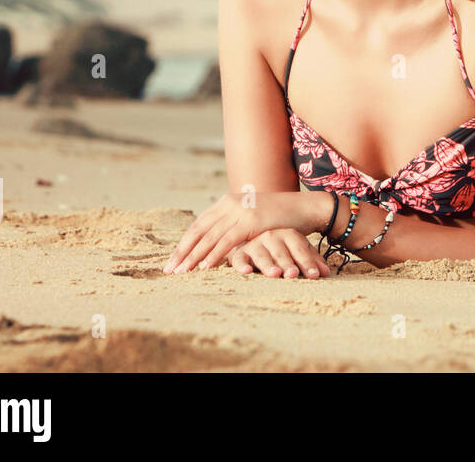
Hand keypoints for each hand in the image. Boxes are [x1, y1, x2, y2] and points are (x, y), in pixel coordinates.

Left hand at [163, 191, 329, 273]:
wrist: (305, 208)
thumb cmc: (279, 217)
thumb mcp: (252, 217)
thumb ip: (233, 224)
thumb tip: (215, 242)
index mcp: (226, 202)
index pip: (199, 225)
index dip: (184, 244)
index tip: (172, 261)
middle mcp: (230, 203)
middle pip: (198, 231)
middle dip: (182, 252)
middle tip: (169, 270)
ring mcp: (240, 211)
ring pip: (209, 237)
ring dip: (194, 257)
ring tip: (182, 273)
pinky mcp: (251, 221)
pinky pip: (227, 241)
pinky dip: (214, 255)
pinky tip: (205, 267)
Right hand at [227, 228, 330, 278]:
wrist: (254, 238)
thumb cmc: (281, 249)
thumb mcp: (297, 251)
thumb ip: (311, 260)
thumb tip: (325, 272)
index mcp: (288, 234)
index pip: (300, 248)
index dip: (308, 262)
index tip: (315, 275)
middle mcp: (271, 236)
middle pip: (281, 252)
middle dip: (288, 263)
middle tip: (293, 274)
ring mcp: (255, 243)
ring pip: (262, 255)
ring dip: (268, 264)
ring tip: (275, 274)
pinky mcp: (240, 252)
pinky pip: (239, 259)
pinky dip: (241, 265)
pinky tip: (247, 272)